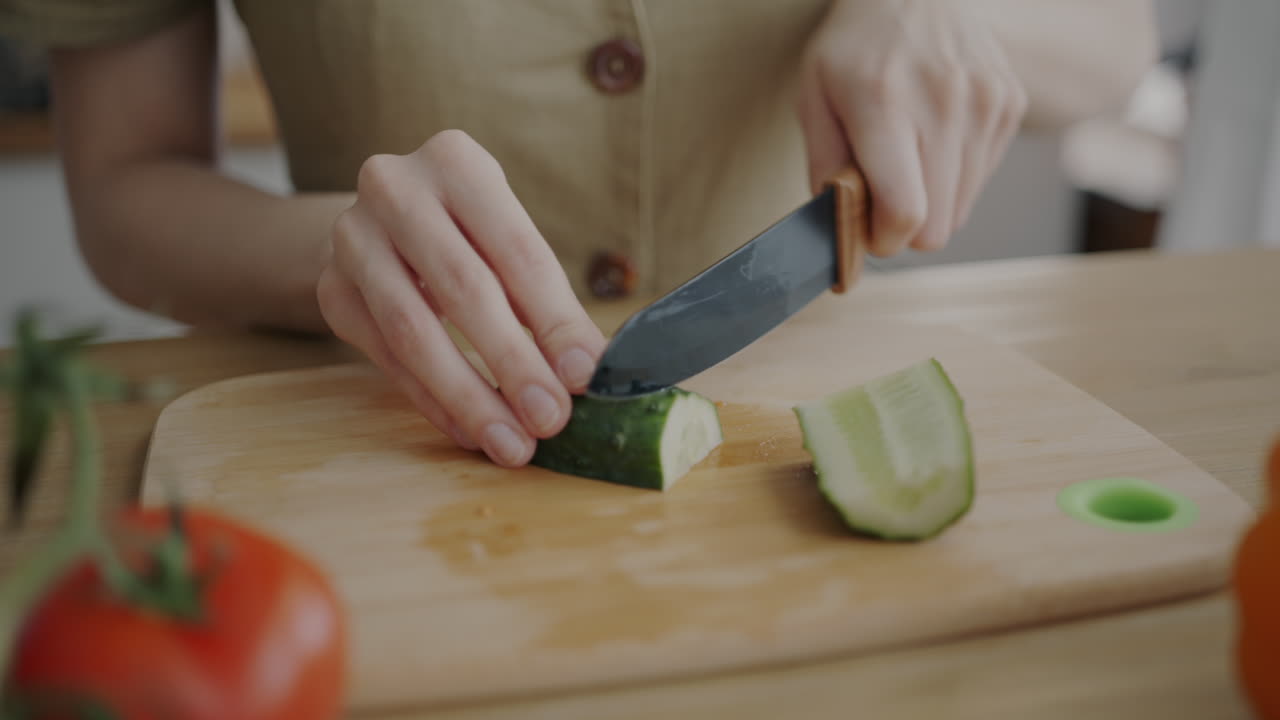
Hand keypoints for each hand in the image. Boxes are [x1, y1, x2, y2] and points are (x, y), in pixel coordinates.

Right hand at [316, 130, 606, 466]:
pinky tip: (470, 432)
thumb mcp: (510, 245)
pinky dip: (433, 401)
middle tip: (550, 419)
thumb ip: (548, 304)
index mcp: (457, 162)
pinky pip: (386, 358)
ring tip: (512, 443)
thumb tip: (586, 372)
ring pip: (413, 330)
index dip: (554, 319)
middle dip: (513, 363)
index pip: (518, 251)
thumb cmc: (469, 234)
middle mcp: (394, 188)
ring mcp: (352, 238)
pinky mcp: (330, 290)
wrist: (380, 223)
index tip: (583, 377)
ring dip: (469, 396)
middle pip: (463, 288)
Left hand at [798, 0, 1027, 254]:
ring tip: (907, 159)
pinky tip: (933, 138)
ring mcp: (985, 103)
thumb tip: (840, 228)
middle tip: (881, 197)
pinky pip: (980, 179)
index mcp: (884, 105)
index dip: (884, 240)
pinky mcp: (1009, 104)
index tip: (869, 232)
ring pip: (961, 210)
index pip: (904, 212)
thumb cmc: (856, 47)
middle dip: (904, 228)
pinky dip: (953, 175)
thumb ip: (824, 167)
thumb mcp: (814, 97)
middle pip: (937, 225)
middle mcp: (943, 103)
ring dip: (931, 202)